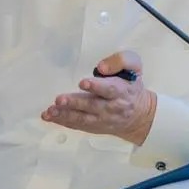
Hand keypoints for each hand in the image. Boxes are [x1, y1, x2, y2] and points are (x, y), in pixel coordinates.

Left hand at [42, 51, 156, 144]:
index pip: (110, 89)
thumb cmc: (131, 86)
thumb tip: (102, 68)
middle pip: (92, 105)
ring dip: (65, 115)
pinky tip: (49, 117)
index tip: (82, 82)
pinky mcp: (93, 127)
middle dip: (75, 103)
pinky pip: (77, 125)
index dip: (96, 86)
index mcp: (122, 91)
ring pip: (82, 118)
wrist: (139, 116)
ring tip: (51, 110)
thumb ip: (121, 61)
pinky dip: (62, 121)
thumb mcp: (135, 68)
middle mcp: (111, 107)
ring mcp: (101, 119)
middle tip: (59, 100)